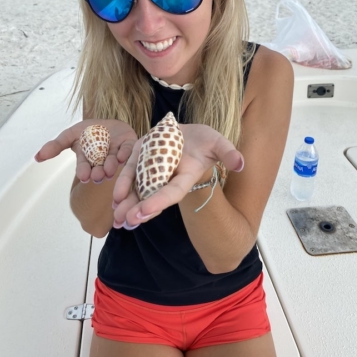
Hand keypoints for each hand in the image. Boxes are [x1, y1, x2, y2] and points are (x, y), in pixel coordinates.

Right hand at [34, 120, 137, 182]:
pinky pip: (128, 149)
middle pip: (100, 167)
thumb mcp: (70, 135)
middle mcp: (103, 160)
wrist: (108, 122)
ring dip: (111, 166)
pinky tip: (122, 155)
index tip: (83, 176)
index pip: (84, 166)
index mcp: (89, 159)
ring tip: (108, 170)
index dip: (83, 170)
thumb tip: (37, 157)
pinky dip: (126, 152)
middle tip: (97, 177)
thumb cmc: (89, 131)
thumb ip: (56, 146)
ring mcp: (117, 152)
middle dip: (98, 172)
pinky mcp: (129, 144)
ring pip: (114, 161)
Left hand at [112, 123, 243, 227]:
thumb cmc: (206, 141)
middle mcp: (168, 176)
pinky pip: (131, 174)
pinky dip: (123, 186)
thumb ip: (227, 152)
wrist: (188, 134)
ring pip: (138, 190)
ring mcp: (154, 169)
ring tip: (117, 218)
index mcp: (186, 175)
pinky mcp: (142, 159)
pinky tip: (115, 199)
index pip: (172, 191)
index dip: (159, 201)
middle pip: (152, 196)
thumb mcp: (218, 142)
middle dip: (139, 209)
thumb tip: (240, 163)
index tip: (144, 212)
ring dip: (127, 204)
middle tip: (126, 221)